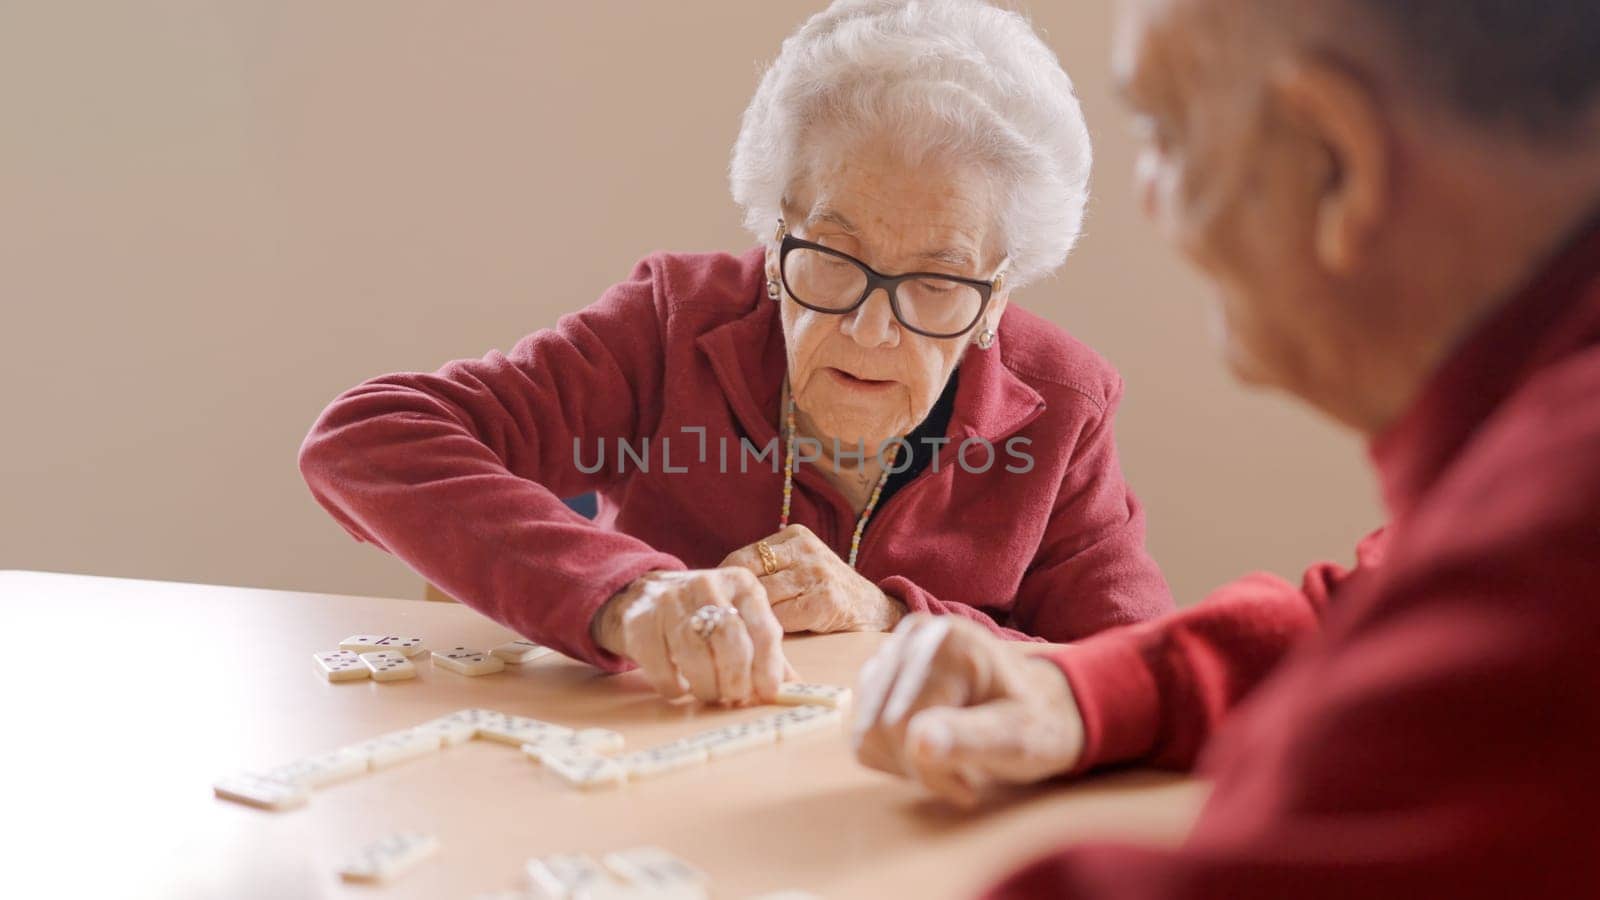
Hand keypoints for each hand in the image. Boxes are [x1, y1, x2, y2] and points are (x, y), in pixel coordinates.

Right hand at [591, 568, 789, 704]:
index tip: (768, 693)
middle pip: (730, 639)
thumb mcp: (738, 619)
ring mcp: (669, 601)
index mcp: (741, 584)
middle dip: (736, 678)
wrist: (639, 595)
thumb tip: (793, 689)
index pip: (765, 628)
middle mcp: (707, 584)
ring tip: (710, 695)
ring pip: (695, 652)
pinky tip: (680, 688)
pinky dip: (674, 685)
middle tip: (735, 697)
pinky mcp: (639, 621)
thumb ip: (764, 650)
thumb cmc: (700, 613)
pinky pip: (661, 665)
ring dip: (707, 685)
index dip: (769, 667)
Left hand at [721, 524, 906, 633]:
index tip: (714, 602)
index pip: (742, 558)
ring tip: (746, 632)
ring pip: (765, 599)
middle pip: (750, 579)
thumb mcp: (799, 566)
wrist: (874, 610)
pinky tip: (774, 638)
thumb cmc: (824, 591)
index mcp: (795, 536)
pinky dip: (775, 630)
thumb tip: (714, 585)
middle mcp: (806, 550)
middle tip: (724, 622)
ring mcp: (818, 574)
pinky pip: (783, 618)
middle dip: (736, 603)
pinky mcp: (827, 601)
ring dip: (755, 619)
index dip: (724, 583)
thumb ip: (766, 569)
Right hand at [851, 614, 1084, 807]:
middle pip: (878, 726)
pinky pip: (864, 733)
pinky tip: (932, 749)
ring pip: (866, 731)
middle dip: (918, 765)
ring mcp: (894, 652)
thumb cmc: (1037, 724)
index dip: (927, 768)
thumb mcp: (1017, 736)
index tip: (969, 787)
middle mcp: (914, 636)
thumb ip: (970, 737)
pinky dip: (895, 755)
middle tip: (962, 775)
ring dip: (906, 762)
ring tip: (952, 760)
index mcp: (948, 642)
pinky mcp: (881, 675)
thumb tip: (918, 742)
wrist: (1039, 707)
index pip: (901, 722)